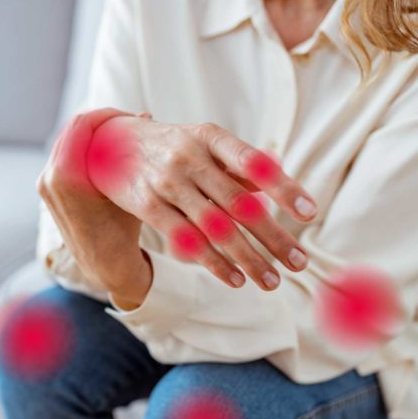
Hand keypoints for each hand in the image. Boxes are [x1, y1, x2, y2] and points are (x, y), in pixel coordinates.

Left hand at [38, 109, 151, 307]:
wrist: (105, 264)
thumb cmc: (122, 230)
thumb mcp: (132, 190)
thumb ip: (132, 152)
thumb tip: (145, 116)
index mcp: (65, 176)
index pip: (81, 124)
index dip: (106, 115)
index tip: (129, 117)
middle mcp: (48, 177)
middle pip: (72, 131)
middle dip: (100, 123)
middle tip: (126, 123)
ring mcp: (44, 184)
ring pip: (67, 142)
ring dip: (92, 135)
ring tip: (118, 136)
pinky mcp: (46, 189)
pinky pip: (63, 157)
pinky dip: (83, 150)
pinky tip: (105, 152)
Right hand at [87, 116, 317, 290]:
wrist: (107, 144)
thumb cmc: (170, 146)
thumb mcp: (203, 143)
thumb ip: (238, 164)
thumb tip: (275, 186)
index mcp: (211, 137)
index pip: (254, 163)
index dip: (284, 188)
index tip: (310, 213)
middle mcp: (190, 157)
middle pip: (240, 204)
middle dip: (273, 236)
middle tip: (298, 262)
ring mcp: (166, 182)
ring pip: (216, 228)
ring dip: (248, 258)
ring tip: (271, 281)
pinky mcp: (147, 205)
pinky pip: (186, 240)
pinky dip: (214, 262)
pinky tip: (235, 279)